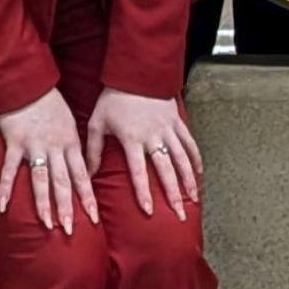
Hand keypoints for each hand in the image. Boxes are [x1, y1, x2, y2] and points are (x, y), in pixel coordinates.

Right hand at [0, 89, 95, 232]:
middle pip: (63, 182)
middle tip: (69, 231)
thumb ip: (74, 148)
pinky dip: (5, 188)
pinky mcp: (15, 142)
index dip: (88, 198)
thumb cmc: (51, 105)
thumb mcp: (70, 124)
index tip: (94, 218)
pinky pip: (9, 169)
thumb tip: (84, 169)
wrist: (29, 84)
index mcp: (70, 144)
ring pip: (41, 179)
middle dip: (67, 208)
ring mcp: (35, 146)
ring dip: (44, 203)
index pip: (82, 176)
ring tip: (47, 224)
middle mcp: (55, 147)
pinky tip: (2, 207)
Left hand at [86, 90, 202, 218]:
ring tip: (193, 199)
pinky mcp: (177, 122)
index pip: (138, 172)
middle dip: (174, 194)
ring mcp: (167, 129)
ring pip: (182, 158)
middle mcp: (153, 137)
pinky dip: (195, 158)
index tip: (149, 212)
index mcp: (132, 139)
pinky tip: (199, 173)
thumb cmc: (113, 99)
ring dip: (189, 180)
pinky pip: (189, 142)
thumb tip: (89, 175)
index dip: (144, 193)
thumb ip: (94, 150)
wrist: (136, 74)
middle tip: (179, 214)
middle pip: (166, 170)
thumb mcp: (97, 123)